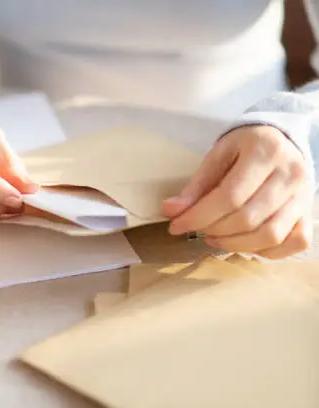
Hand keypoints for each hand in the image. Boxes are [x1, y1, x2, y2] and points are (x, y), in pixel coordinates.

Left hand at [163, 125, 313, 258]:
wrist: (282, 139)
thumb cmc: (245, 146)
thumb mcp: (218, 154)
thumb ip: (197, 184)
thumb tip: (171, 210)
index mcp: (265, 152)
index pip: (229, 196)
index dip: (199, 216)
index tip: (176, 226)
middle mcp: (291, 175)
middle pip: (248, 218)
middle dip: (213, 230)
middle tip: (195, 230)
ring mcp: (304, 196)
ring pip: (270, 235)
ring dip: (235, 244)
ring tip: (213, 237)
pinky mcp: (309, 212)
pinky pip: (295, 242)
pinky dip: (267, 251)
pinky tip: (243, 243)